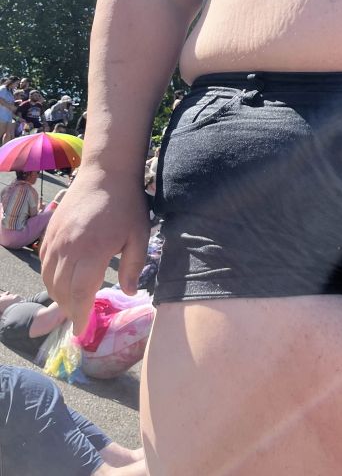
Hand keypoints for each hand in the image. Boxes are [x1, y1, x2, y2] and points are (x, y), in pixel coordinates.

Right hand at [40, 167, 149, 334]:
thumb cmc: (127, 204)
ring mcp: (56, 238)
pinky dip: (50, 277)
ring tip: (71, 303)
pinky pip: (44, 262)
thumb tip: (130, 293)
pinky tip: (61, 281)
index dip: (80, 313)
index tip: (82, 328)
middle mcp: (68, 246)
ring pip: (48, 277)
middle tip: (79, 318)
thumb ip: (134, 265)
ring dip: (57, 295)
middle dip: (69, 308)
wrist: (106, 172)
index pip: (80, 292)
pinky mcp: (49, 231)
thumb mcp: (139, 234)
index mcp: (93, 250)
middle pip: (61, 289)